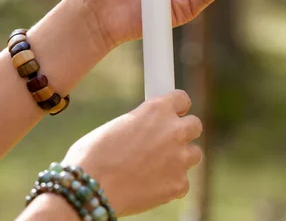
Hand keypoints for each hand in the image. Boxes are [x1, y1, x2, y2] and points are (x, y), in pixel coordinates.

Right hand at [62, 90, 202, 215]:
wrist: (91, 187)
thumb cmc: (93, 154)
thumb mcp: (117, 126)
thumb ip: (140, 125)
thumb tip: (146, 131)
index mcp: (156, 109)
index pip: (182, 98)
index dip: (177, 106)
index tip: (173, 113)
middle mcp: (174, 130)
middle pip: (195, 125)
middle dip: (183, 131)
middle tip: (166, 140)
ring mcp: (180, 159)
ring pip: (194, 154)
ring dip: (180, 157)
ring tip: (155, 165)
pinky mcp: (178, 185)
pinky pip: (182, 182)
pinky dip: (170, 183)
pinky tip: (150, 184)